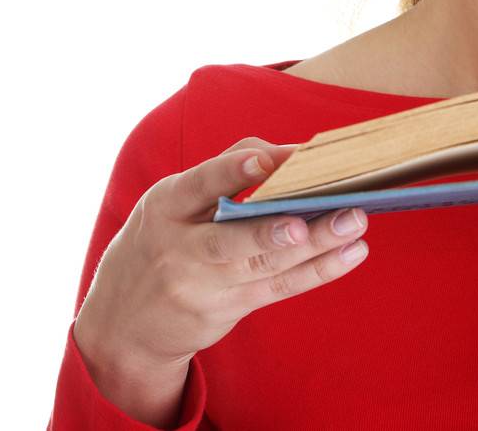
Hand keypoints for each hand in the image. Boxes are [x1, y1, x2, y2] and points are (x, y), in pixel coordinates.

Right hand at [73, 137, 372, 415]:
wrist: (122, 323)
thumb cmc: (162, 240)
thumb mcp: (172, 202)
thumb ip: (223, 172)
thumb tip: (290, 153)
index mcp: (165, 206)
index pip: (200, 183)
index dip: (233, 171)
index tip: (268, 159)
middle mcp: (180, 248)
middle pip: (236, 237)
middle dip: (282, 225)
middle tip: (329, 209)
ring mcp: (202, 285)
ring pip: (266, 264)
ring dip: (318, 245)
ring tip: (355, 223)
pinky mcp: (226, 309)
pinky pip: (279, 287)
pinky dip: (318, 271)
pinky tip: (350, 253)